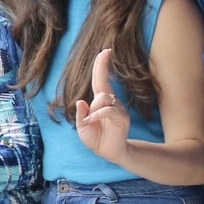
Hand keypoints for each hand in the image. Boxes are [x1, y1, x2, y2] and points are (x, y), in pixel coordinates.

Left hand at [72, 47, 131, 161]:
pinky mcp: (122, 118)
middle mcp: (110, 102)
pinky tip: (90, 122)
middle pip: (103, 82)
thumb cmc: (96, 138)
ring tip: (88, 122)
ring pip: (103, 97)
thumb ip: (80, 115)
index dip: (101, 67)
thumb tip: (80, 101)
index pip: (100, 81)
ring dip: (93, 108)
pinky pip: (108, 110)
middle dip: (102, 66)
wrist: (109, 152)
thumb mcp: (82, 127)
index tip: (105, 52)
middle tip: (105, 52)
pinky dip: (96, 115)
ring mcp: (118, 108)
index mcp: (99, 102)